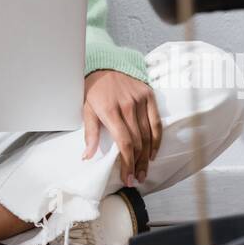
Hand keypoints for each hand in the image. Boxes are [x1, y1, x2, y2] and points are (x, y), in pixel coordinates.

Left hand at [82, 69, 161, 187]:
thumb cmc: (94, 90)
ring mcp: (140, 100)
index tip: (127, 178)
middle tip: (135, 179)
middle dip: (137, 164)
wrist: (105, 65)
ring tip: (143, 171)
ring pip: (148, 135)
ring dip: (147, 157)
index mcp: (110, 110)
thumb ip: (90, 134)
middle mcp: (127, 106)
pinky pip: (156, 122)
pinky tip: (152, 154)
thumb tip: (87, 157)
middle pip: (138, 142)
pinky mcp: (149, 95)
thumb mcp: (86, 109)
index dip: (127, 163)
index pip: (124, 143)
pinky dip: (156, 140)